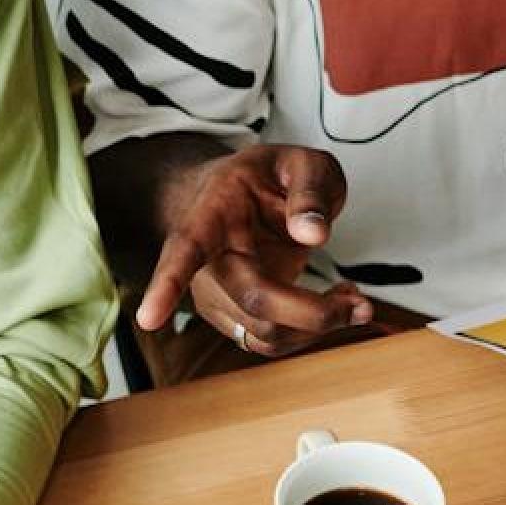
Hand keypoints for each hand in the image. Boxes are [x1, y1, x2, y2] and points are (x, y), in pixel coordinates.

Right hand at [137, 144, 370, 355]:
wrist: (239, 198)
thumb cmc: (266, 179)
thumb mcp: (300, 161)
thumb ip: (310, 189)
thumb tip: (313, 232)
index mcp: (211, 212)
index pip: (185, 248)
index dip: (167, 284)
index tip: (147, 319)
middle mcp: (205, 261)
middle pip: (251, 300)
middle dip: (311, 312)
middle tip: (359, 301)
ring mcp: (216, 295)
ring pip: (263, 333)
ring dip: (317, 328)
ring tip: (354, 300)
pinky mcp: (234, 319)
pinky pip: (271, 343)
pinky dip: (311, 335)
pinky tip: (336, 307)